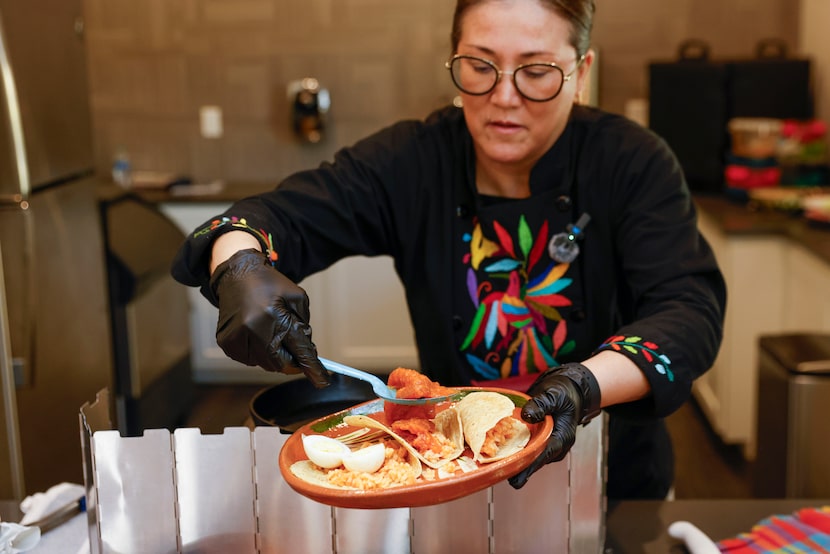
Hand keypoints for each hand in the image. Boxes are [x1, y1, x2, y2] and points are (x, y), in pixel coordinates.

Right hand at [209, 248, 328, 387]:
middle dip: (291, 359)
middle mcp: (252, 328)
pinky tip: (256, 332)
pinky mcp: (227, 342)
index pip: (298, 349)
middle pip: (280, 363)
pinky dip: (258, 352)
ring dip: (273, 354)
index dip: (312, 367)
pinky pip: (250, 359)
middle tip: (292, 346)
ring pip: (265, 364)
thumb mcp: (297, 297)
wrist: (236, 274)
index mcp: (273, 315)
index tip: (323, 381)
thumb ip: (304, 326)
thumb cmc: (269, 284)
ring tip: (269, 329)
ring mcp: (237, 337)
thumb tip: (307, 353)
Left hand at [508, 362, 599, 488]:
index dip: (531, 466)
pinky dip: (514, 451)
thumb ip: (541, 404)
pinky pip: (526, 449)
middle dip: (520, 469)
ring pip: (530, 457)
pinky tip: (497, 454)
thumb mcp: (554, 395)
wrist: (566, 390)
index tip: (518, 476)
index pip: (546, 454)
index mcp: (563, 436)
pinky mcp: (538, 442)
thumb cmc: (563, 392)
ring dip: (515, 461)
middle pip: (536, 460)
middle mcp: (555, 445)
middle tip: (501, 477)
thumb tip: (527, 416)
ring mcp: (546, 445)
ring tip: (496, 469)